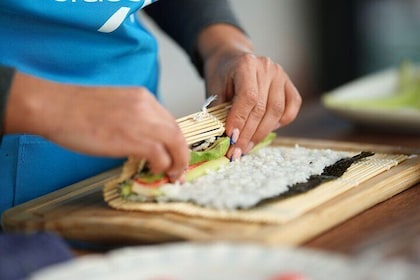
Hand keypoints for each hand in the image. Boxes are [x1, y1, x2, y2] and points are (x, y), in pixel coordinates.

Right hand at [5, 72, 188, 179]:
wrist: (55, 107)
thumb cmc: (75, 108)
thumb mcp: (114, 106)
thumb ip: (132, 117)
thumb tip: (140, 138)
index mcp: (142, 97)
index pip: (170, 121)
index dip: (175, 141)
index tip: (174, 154)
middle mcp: (147, 107)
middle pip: (177, 133)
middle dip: (181, 154)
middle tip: (178, 170)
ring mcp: (143, 122)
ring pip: (176, 144)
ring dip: (177, 163)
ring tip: (171, 175)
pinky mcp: (134, 139)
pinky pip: (161, 156)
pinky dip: (163, 166)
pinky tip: (154, 171)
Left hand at [198, 24, 301, 159]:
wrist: (231, 58)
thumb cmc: (221, 75)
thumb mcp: (214, 89)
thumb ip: (219, 112)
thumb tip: (222, 140)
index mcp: (246, 64)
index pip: (248, 97)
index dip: (240, 121)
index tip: (231, 139)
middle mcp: (267, 68)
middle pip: (262, 108)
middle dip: (248, 134)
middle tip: (236, 152)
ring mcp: (281, 75)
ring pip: (276, 112)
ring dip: (261, 134)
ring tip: (246, 148)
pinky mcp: (289, 85)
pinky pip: (290, 109)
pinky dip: (279, 124)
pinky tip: (264, 132)